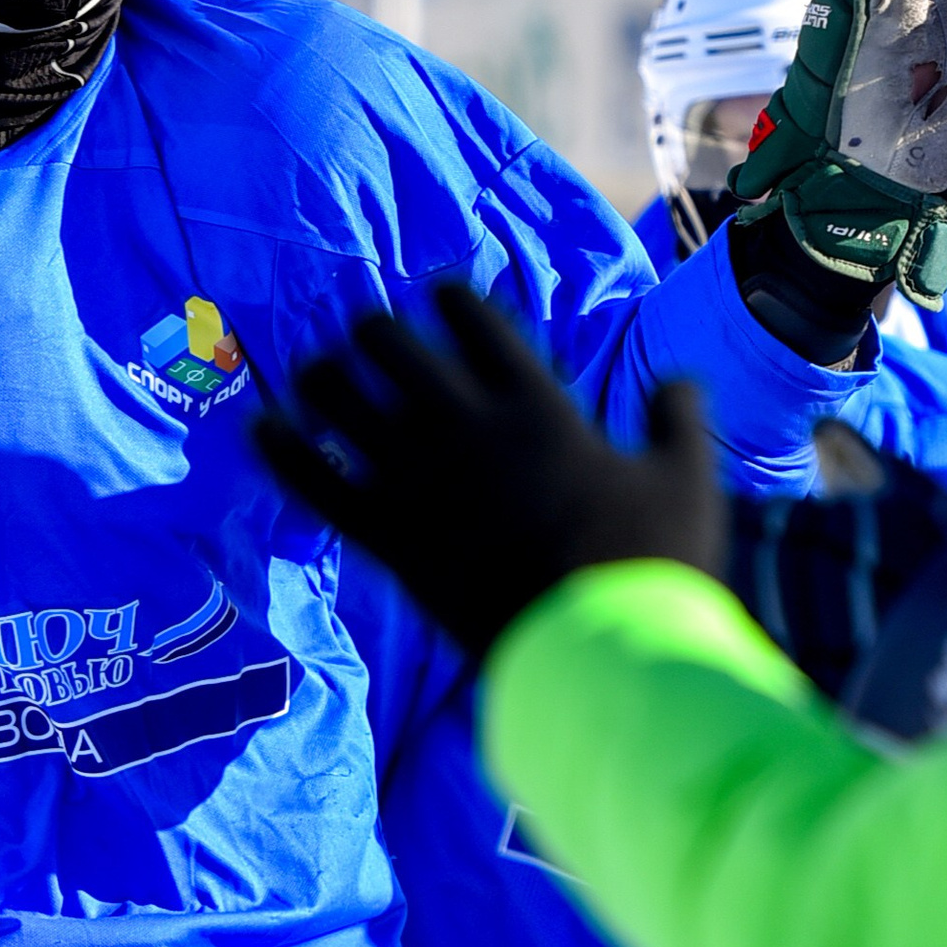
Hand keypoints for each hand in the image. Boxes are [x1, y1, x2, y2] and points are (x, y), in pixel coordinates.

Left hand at [255, 284, 724, 657]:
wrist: (598, 651)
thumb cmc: (651, 563)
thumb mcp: (687, 479)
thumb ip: (678, 418)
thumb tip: (680, 379)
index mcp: (535, 403)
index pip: (475, 320)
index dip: (451, 298)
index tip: (442, 295)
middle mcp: (465, 426)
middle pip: (393, 346)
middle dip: (377, 330)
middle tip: (370, 333)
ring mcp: (418, 481)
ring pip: (343, 399)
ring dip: (325, 375)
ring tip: (317, 370)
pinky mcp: (387, 538)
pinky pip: (315, 480)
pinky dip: (283, 450)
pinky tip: (259, 424)